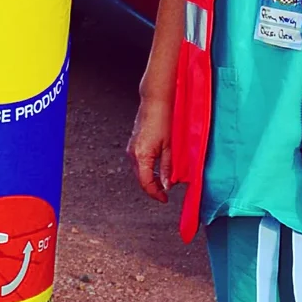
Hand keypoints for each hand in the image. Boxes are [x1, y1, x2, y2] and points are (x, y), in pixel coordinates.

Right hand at [127, 87, 174, 201]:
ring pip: (139, 172)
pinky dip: (147, 170)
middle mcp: (133, 154)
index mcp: (142, 156)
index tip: (164, 199)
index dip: (155, 194)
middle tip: (165, 194)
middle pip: (140, 179)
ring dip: (149, 179)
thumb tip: (167, 185)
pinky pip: (138, 163)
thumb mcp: (170, 147)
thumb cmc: (164, 121)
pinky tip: (157, 170)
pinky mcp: (133, 145)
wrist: (155, 102)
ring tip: (163, 182)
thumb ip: (168, 168)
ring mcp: (131, 149)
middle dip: (152, 188)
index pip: (146, 183)